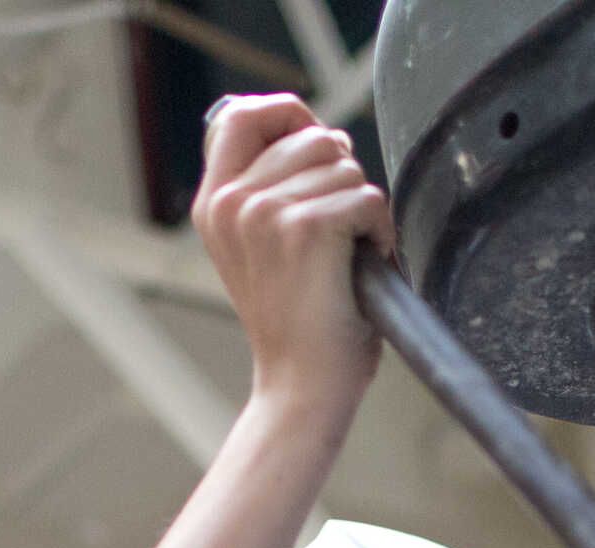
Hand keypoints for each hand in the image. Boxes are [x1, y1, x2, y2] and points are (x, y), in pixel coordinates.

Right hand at [193, 95, 392, 422]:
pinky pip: (368, 197)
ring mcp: (264, 211)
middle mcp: (231, 202)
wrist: (303, 387)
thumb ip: (272, 188)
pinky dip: (380, 232)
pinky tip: (361, 269)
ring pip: (346, 165)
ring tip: (346, 258)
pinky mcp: (306, 227)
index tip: (320, 148)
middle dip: (342, 177)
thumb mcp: (264, 247)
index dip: (289, 115)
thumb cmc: (299, 321)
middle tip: (337, 236)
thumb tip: (327, 135)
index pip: (242, 114)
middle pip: (313, 135)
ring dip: (362, 209)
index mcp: (214, 204)